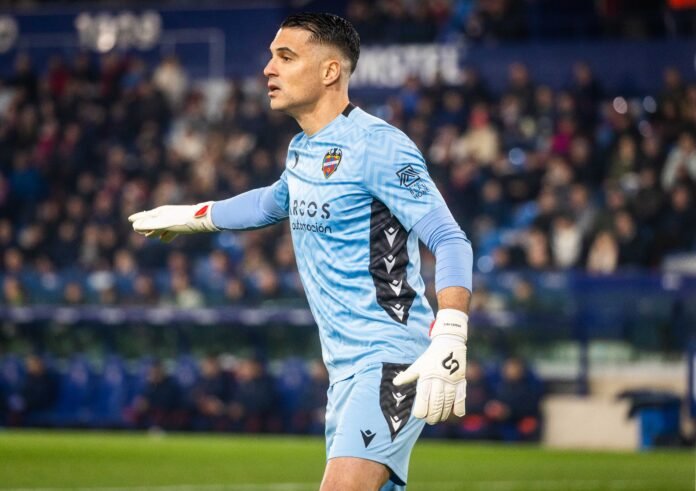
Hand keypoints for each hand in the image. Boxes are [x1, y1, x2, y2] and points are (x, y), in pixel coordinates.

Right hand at [128, 201, 218, 242]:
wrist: (204, 219)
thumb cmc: (183, 221)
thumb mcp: (164, 224)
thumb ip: (149, 225)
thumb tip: (135, 226)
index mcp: (161, 213)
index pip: (145, 216)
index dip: (138, 219)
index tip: (130, 220)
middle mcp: (167, 215)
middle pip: (152, 221)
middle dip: (146, 227)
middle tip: (139, 230)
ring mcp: (175, 220)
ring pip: (161, 227)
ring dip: (156, 232)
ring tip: (152, 236)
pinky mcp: (183, 225)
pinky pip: (171, 231)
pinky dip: (167, 235)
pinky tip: (165, 239)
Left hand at [393, 309, 467, 423]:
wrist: (449, 344)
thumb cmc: (431, 357)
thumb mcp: (418, 365)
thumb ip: (407, 376)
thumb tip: (395, 383)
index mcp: (426, 378)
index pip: (423, 400)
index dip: (421, 411)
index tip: (419, 415)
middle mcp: (439, 382)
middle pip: (436, 405)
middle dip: (432, 416)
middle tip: (429, 420)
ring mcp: (451, 383)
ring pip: (447, 405)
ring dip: (443, 415)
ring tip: (439, 418)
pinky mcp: (461, 382)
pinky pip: (461, 399)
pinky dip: (459, 408)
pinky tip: (455, 413)